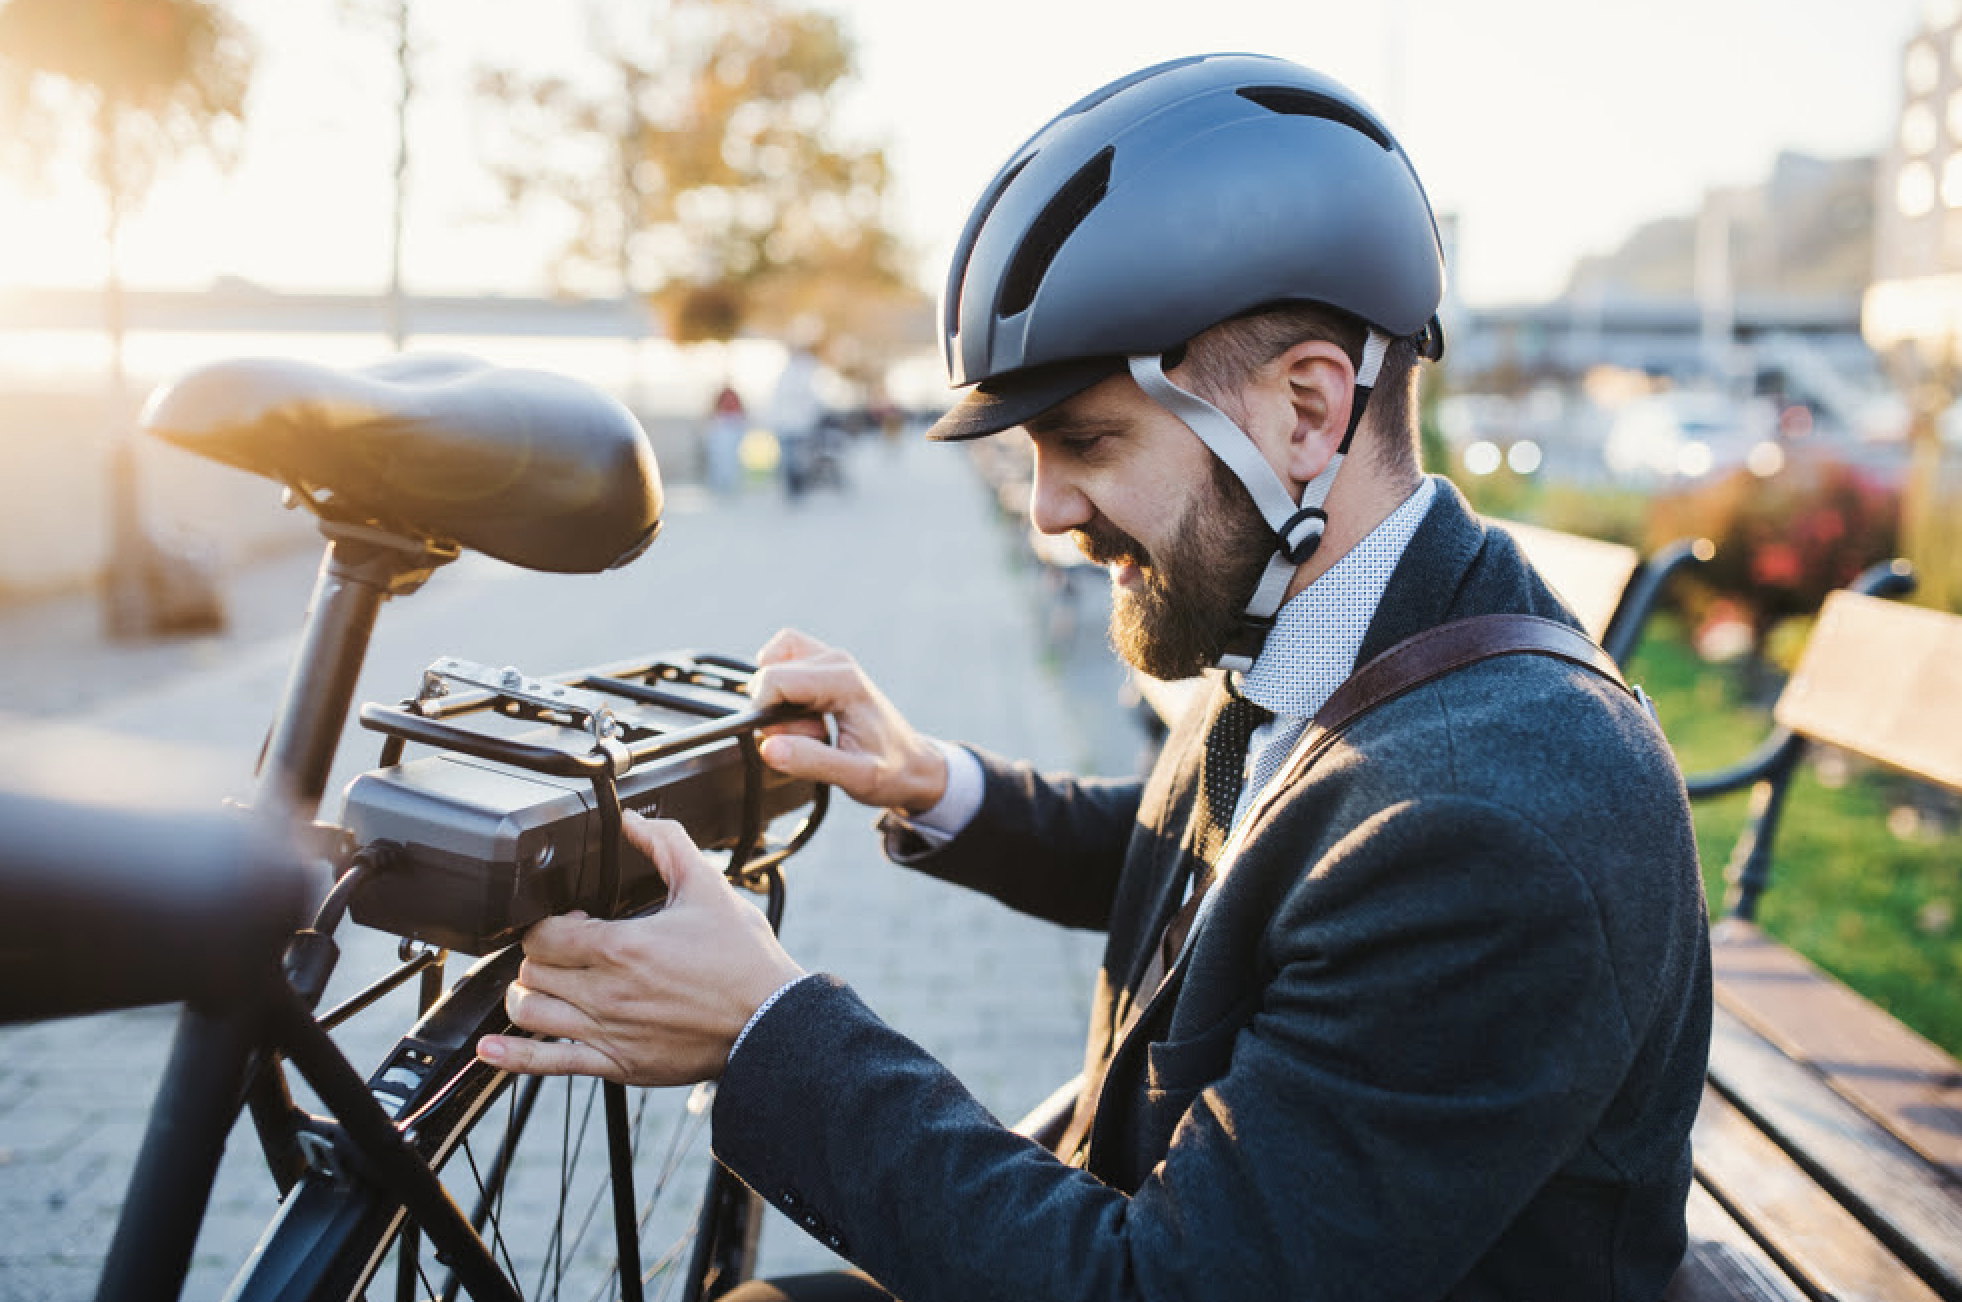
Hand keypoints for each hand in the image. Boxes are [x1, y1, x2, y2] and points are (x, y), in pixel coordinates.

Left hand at [476, 814, 804, 1084]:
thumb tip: (635, 820)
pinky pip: (547, 1064)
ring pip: (529, 1012)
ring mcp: (607, 1032)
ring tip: (547, 985)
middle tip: (565, 950)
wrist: (770, 1021)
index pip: (544, 933)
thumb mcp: (708, 888)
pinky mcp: (616, 1065)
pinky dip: (511, 1056)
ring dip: (528, 995)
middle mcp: (607, 992)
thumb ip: (667, 845)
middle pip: (532, 970)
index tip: (573, 919)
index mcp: (623, 947)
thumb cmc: (744, 962)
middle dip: (541, 955)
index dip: (550, 921)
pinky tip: (490, 1049)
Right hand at [749, 628, 947, 814]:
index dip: (767, 715)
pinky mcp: (825, 666)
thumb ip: (811, 762)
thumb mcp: (856, 777)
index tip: (794, 740)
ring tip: (810, 727)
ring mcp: (831, 660)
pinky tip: (804, 716)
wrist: (914, 765)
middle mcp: (836, 661)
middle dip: (775, 712)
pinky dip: (781, 689)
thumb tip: (769, 747)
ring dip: (778, 699)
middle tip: (812, 737)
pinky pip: (783, 662)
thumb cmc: (892, 770)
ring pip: (772, 663)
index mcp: (844, 681)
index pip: (773, 679)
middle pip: (770, 674)